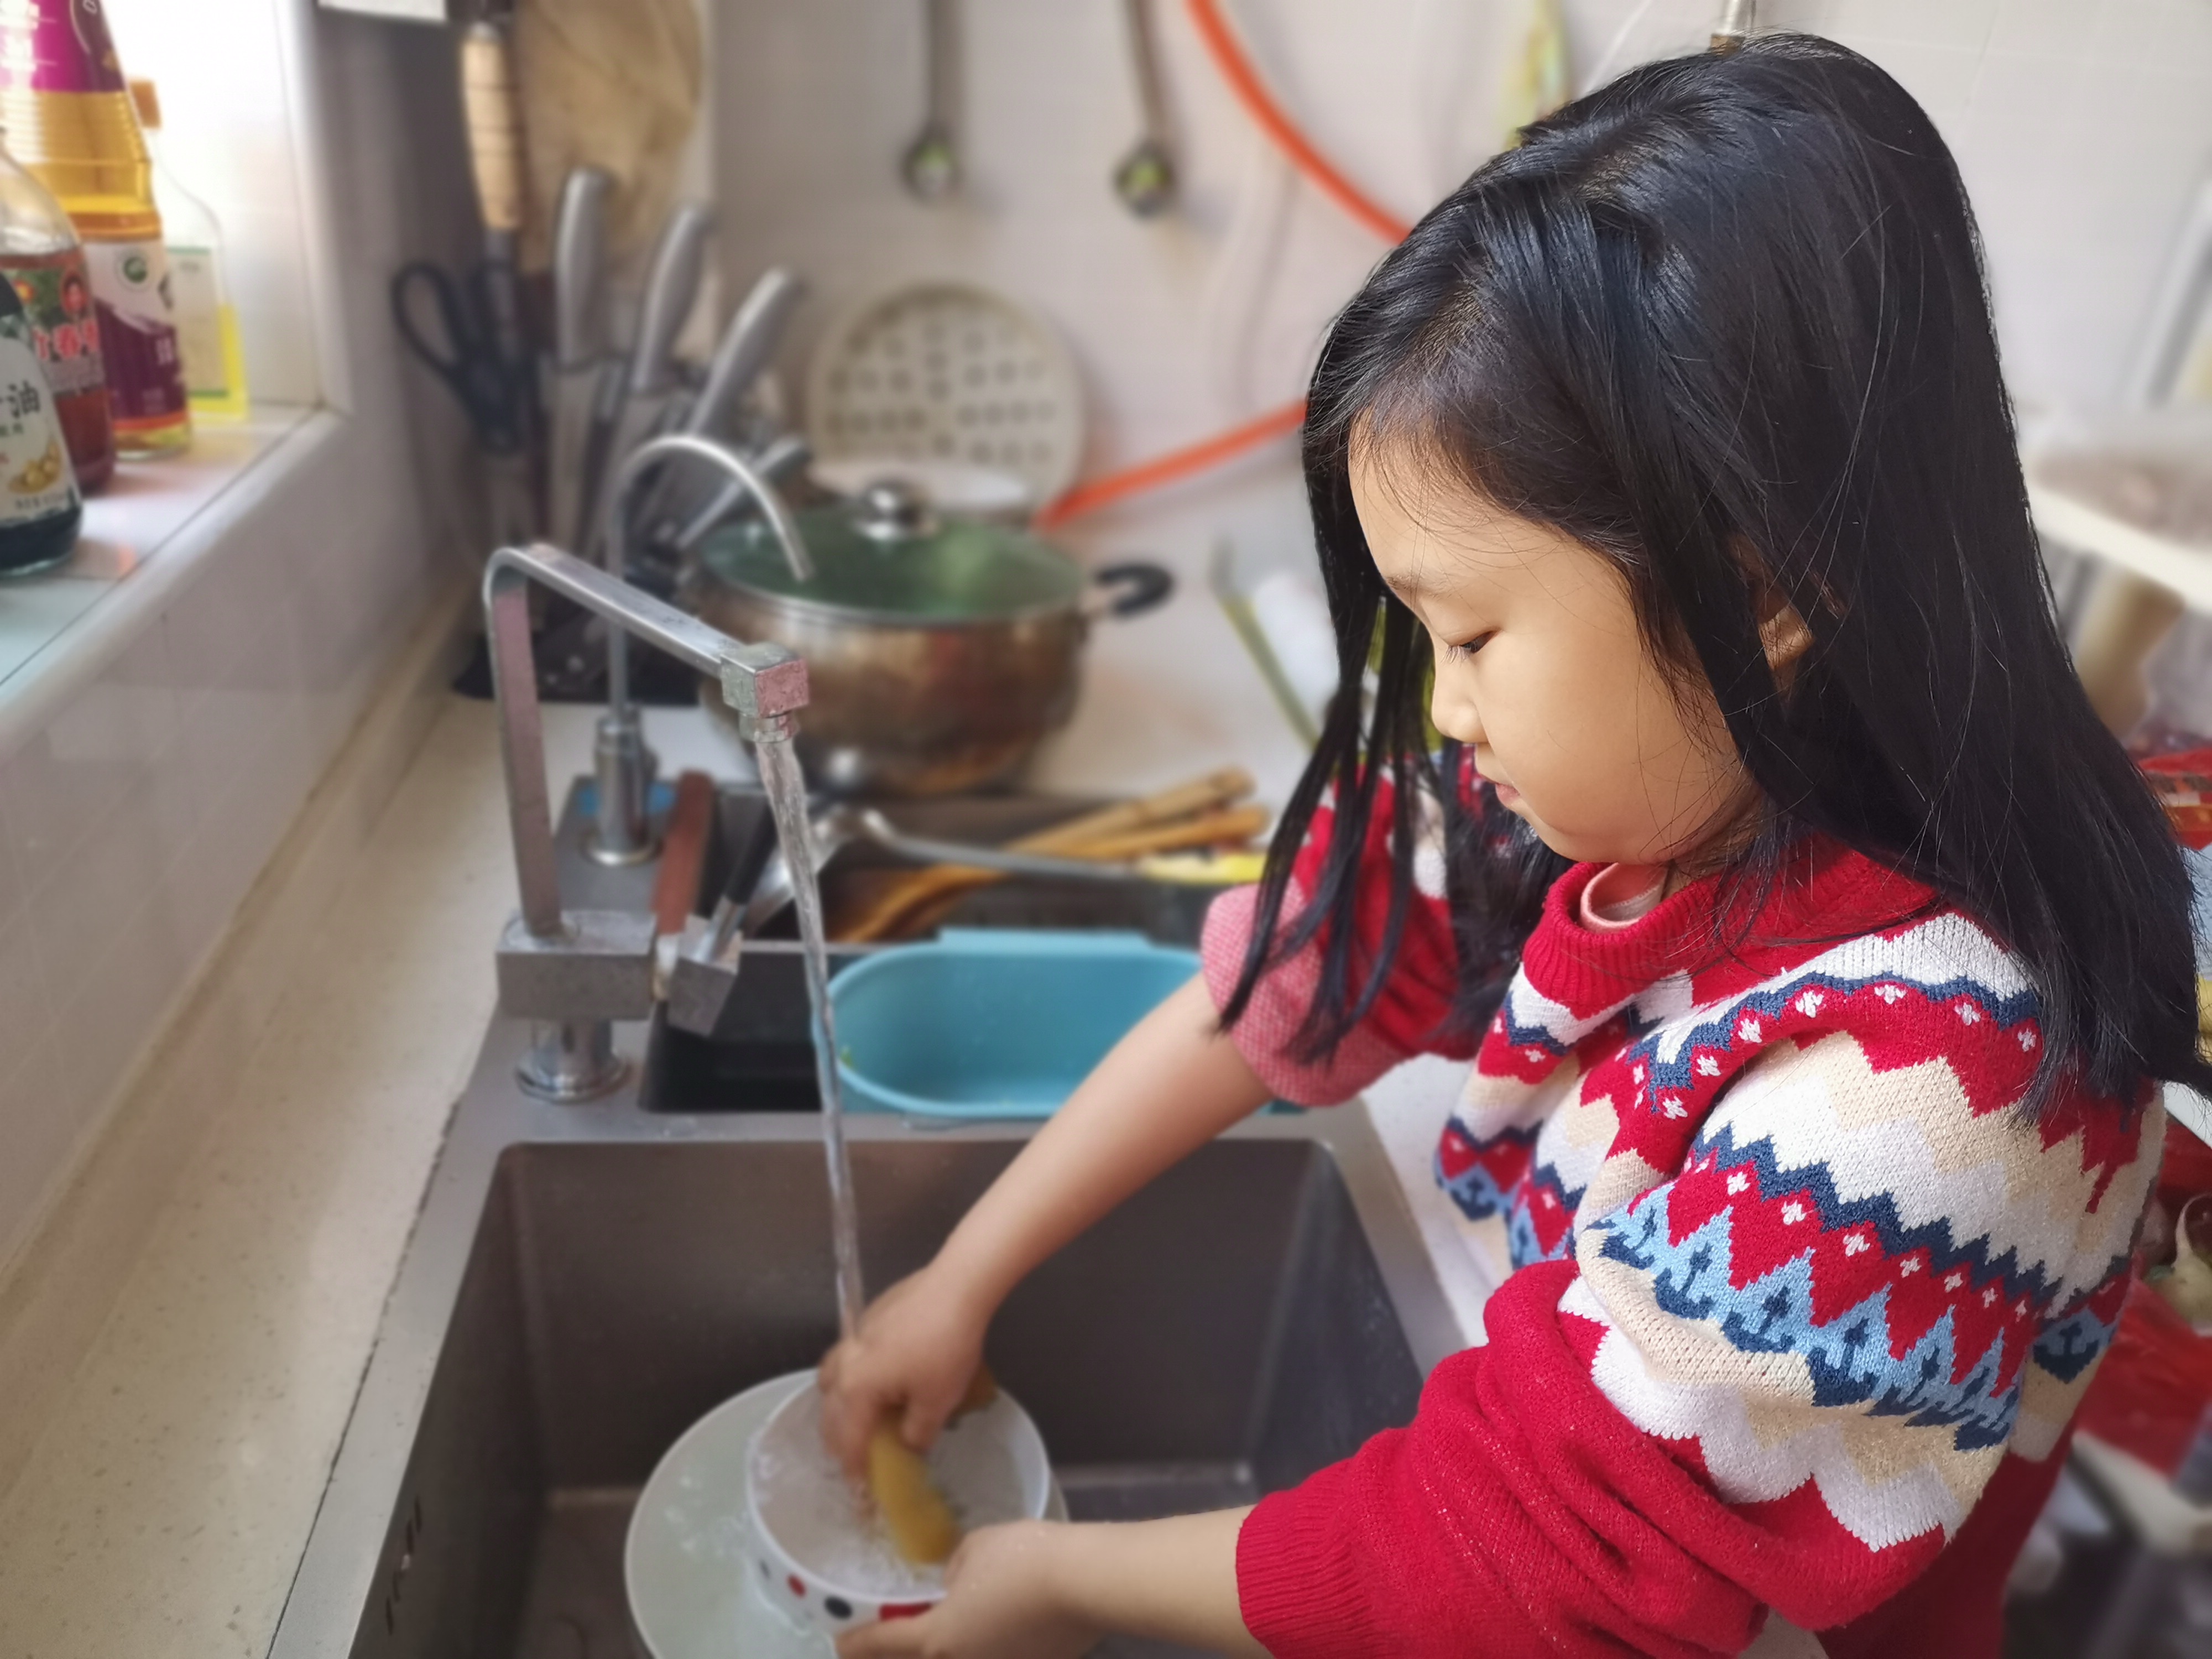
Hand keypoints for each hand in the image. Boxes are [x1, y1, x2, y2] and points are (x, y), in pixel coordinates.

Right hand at [818, 1265, 989, 1477]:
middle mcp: (845, 1364)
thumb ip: (917, 1433)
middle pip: (830, 1411)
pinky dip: (851, 1377)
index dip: (854, 1469)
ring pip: (831, 1379)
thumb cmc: (945, 1349)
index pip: (848, 1440)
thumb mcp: (938, 1401)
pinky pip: (847, 1357)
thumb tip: (908, 1445)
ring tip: (857, 1418)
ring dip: (837, 1405)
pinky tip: (877, 1377)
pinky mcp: (867, 1319)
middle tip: (855, 1459)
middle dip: (839, 1440)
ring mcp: (853, 1338)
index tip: (860, 1491)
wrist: (955, 1288)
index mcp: (856, 1390)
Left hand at [835, 1522, 1094, 1658]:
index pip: (883, 1647)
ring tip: (951, 1625)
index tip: (842, 1644)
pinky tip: (998, 1625)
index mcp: (938, 1639)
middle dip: (902, 1653)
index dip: (857, 1644)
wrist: (1086, 1583)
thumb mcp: (975, 1550)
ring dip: (948, 1650)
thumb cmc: (1021, 1560)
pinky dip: (988, 1646)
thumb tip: (955, 1585)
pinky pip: (997, 1657)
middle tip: (890, 1642)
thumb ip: (955, 1571)